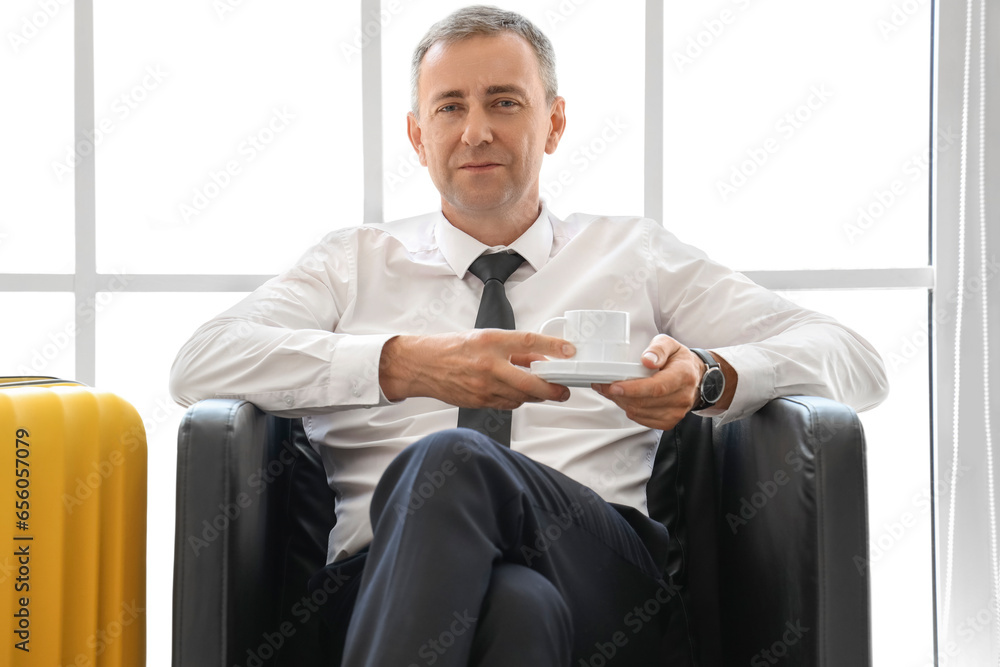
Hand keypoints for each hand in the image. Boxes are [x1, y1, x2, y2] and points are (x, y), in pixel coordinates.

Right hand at [379, 330, 574, 408]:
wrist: (422, 365)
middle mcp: (488, 364)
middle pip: (530, 381)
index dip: (554, 347)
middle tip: (564, 389)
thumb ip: (514, 348)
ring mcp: (483, 386)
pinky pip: (508, 404)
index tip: (570, 351)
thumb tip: (540, 356)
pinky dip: (518, 399)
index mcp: (490, 341)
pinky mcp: (479, 401)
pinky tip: (520, 394)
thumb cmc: (451, 348)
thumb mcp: (485, 337)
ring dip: (537, 395)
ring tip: (545, 390)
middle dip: (552, 389)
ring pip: (521, 397)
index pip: (529, 341)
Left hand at [593, 334, 704, 429]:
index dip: (633, 389)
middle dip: (619, 395)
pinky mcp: (669, 422)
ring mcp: (676, 412)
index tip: (614, 386)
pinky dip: (629, 410)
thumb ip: (658, 349)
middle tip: (602, 384)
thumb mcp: (671, 344)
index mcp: (683, 375)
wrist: (696, 379)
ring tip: (611, 390)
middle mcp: (682, 397)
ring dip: (621, 402)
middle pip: (644, 402)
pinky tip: (625, 399)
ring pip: (640, 413)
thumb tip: (647, 360)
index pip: (657, 387)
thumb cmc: (680, 361)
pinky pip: (642, 420)